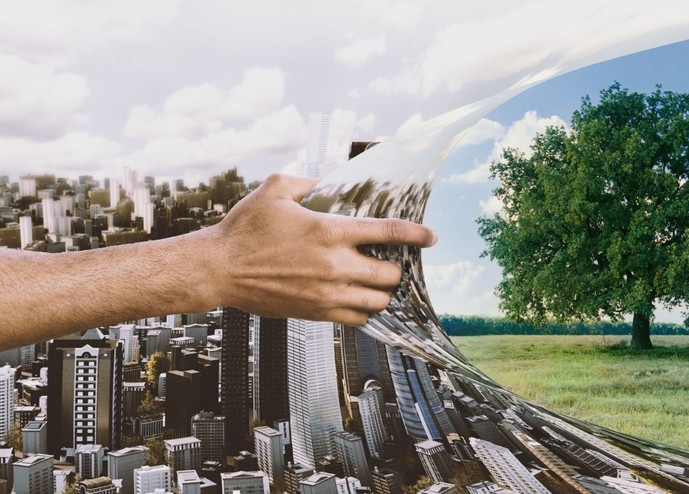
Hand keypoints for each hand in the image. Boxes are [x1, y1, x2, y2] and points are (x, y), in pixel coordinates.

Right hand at [206, 174, 436, 324]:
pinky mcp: (316, 313)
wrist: (218, 269)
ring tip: (379, 283)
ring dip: (384, 292)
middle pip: (391, 275)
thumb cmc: (245, 229)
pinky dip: (366, 312)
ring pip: (378, 302)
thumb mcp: (276, 189)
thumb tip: (331, 184)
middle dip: (397, 268)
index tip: (432, 236)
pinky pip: (357, 320)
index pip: (388, 232)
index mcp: (330, 232)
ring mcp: (327, 294)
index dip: (417, 233)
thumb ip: (310, 182)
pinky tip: (361, 301)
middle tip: (392, 262)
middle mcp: (335, 266)